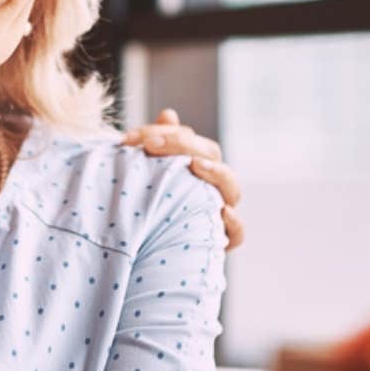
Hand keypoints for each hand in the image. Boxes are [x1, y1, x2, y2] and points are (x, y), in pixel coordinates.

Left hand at [122, 108, 244, 249]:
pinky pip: (237, 233)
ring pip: (232, 189)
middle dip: (182, 144)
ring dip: (216, 173)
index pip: (191, 140)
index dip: (165, 133)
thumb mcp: (143, 175)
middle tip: (151, 145)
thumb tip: (169, 114)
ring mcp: (217, 212)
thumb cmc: (142, 208)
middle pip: (212, 155)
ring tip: (194, 165)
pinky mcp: (218, 242)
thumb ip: (155, 144)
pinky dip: (234, 223)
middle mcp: (209, 187)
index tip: (131, 138)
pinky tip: (221, 211)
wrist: (137, 256)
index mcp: (194, 166)